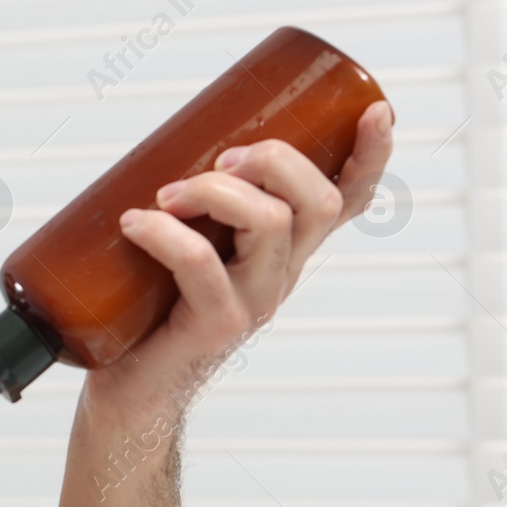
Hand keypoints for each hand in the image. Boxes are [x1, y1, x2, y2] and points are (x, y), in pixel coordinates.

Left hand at [86, 98, 394, 424]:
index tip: (376, 110)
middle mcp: (282, 274)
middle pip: (318, 202)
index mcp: (285, 249)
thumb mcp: (183, 247)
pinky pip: (201, 262)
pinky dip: (164, 233)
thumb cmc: (148, 313)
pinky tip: (134, 223)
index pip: (347, 202)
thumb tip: (155, 142)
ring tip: (164, 195)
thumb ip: (187, 206)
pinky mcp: (217, 325)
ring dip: (215, 191)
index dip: (371, 158)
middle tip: (218, 160)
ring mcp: (255, 302)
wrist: (130, 396)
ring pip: (270, 223)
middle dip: (274, 159)